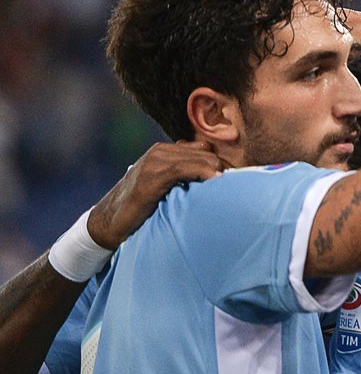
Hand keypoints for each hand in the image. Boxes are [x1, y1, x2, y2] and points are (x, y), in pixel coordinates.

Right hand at [87, 141, 226, 248]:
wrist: (108, 223)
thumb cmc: (141, 209)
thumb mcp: (166, 189)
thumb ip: (185, 178)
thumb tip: (219, 182)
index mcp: (165, 151)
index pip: (206, 150)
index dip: (222, 167)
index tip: (238, 183)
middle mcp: (160, 151)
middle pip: (208, 154)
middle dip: (224, 172)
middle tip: (240, 190)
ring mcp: (155, 161)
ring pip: (202, 160)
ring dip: (219, 175)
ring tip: (230, 192)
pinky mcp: (151, 175)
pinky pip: (186, 168)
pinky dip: (204, 175)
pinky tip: (215, 185)